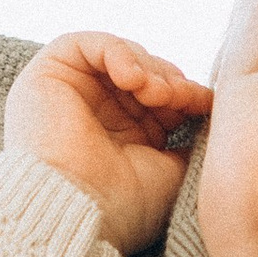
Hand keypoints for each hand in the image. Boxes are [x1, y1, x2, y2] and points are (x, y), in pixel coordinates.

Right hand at [3, 31, 211, 255]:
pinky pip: (85, 43)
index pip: (159, 98)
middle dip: (169, 80)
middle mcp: (96, 114)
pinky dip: (118, 52)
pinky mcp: (46, 75)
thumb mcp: (172, 172)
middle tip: (181, 98)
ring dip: (148, 68)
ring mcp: (70, 94)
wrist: (79, 212)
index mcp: (123, 138)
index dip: (184, 94)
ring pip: (119, 56)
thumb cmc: (124, 206)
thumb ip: (189, 143)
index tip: (204, 103)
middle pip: (142, 73)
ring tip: (158, 94)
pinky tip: (133, 79)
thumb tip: (211, 118)